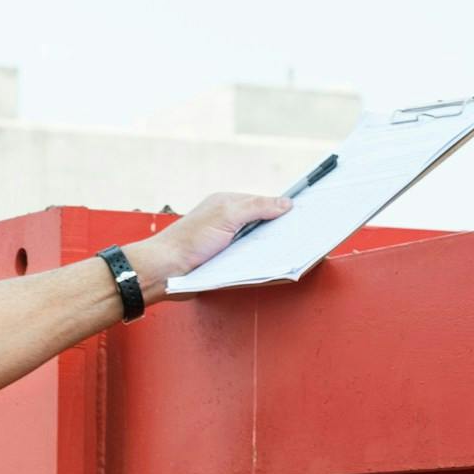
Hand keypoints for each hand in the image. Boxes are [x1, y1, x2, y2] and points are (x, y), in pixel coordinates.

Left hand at [122, 192, 291, 300]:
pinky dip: (263, 263)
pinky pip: (251, 262)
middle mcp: (230, 222)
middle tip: (307, 234)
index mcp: (229, 204)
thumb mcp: (226, 216)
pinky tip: (275, 266)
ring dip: (274, 249)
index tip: (308, 211)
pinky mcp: (227, 264)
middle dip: (284, 229)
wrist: (165, 272)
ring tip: (296, 250)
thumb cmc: (188, 241)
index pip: (266, 202)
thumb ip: (257, 206)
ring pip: (260, 245)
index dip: (286, 207)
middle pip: (266, 224)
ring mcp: (229, 244)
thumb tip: (286, 203)